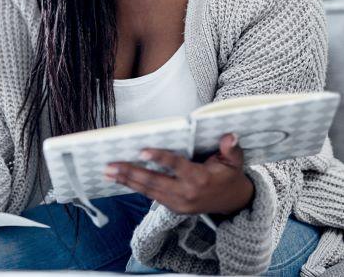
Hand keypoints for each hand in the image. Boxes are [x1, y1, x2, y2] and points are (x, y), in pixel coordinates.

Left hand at [104, 132, 254, 216]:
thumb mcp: (235, 162)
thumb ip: (231, 149)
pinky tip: (119, 179)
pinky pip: (150, 196)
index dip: (160, 158)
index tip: (142, 151)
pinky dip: (134, 187)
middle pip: (154, 182)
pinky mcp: (173, 208)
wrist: (232, 203)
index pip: (176, 166)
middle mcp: (186, 193)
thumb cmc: (230, 176)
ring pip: (148, 190)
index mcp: (200, 179)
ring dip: (126, 180)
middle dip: (131, 173)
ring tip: (107, 172)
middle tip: (111, 165)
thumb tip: (229, 136)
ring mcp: (178, 203)